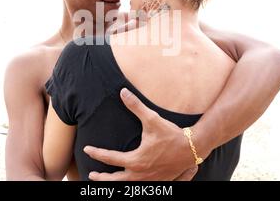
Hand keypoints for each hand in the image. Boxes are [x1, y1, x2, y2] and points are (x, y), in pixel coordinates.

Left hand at [83, 88, 197, 180]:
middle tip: (91, 175)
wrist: (192, 148)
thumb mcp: (152, 119)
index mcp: (136, 160)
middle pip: (114, 180)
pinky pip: (140, 188)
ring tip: (106, 183)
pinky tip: (129, 183)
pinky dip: (130, 187)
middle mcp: (140, 174)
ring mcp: (150, 180)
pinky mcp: (159, 182)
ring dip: (114, 185)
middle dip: (101, 179)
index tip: (87, 149)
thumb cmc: (171, 134)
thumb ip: (136, 106)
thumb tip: (123, 92)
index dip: (96, 153)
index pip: (109, 158)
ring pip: (126, 187)